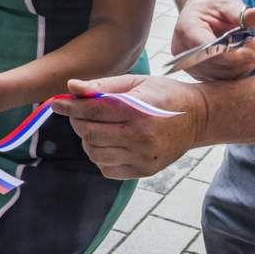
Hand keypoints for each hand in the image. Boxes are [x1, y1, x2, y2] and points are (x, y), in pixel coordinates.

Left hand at [52, 75, 206, 179]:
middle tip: (79, 113)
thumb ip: (103, 85)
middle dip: (77, 122)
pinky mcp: (144, 171)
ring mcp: (143, 157)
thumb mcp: (137, 82)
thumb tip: (71, 87)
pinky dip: (100, 155)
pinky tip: (110, 142)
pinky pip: (106, 168)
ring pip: (95, 153)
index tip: (56, 102)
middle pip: (90, 133)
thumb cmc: (165, 94)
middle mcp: (140, 136)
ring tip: (97, 127)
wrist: (198, 118)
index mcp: (138, 109)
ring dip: (88, 139)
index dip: (70, 106)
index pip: (94, 109)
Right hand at [171, 0, 254, 80]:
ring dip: (248, 63)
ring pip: (225, 75)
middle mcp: (186, 54)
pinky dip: (242, 67)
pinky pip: (226, 78)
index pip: (209, 51)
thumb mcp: (226, 3)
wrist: (199, 13)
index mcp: (188, 31)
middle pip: (219, 65)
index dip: (233, 54)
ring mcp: (193, 67)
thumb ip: (241, 12)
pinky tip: (253, 52)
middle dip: (246, 57)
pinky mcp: (203, 75)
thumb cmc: (211, 6)